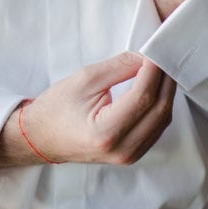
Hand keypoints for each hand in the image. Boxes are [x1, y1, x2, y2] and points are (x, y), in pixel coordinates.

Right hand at [0, 51, 174, 166]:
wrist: (42, 137)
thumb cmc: (57, 107)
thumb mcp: (84, 79)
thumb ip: (119, 67)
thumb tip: (146, 58)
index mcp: (105, 132)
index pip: (143, 98)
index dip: (154, 72)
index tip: (156, 51)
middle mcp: (121, 149)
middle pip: (159, 110)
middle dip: (164, 80)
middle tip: (162, 57)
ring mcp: (129, 156)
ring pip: (162, 120)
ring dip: (165, 93)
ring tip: (160, 70)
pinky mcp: (132, 154)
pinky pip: (156, 128)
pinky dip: (159, 106)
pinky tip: (155, 89)